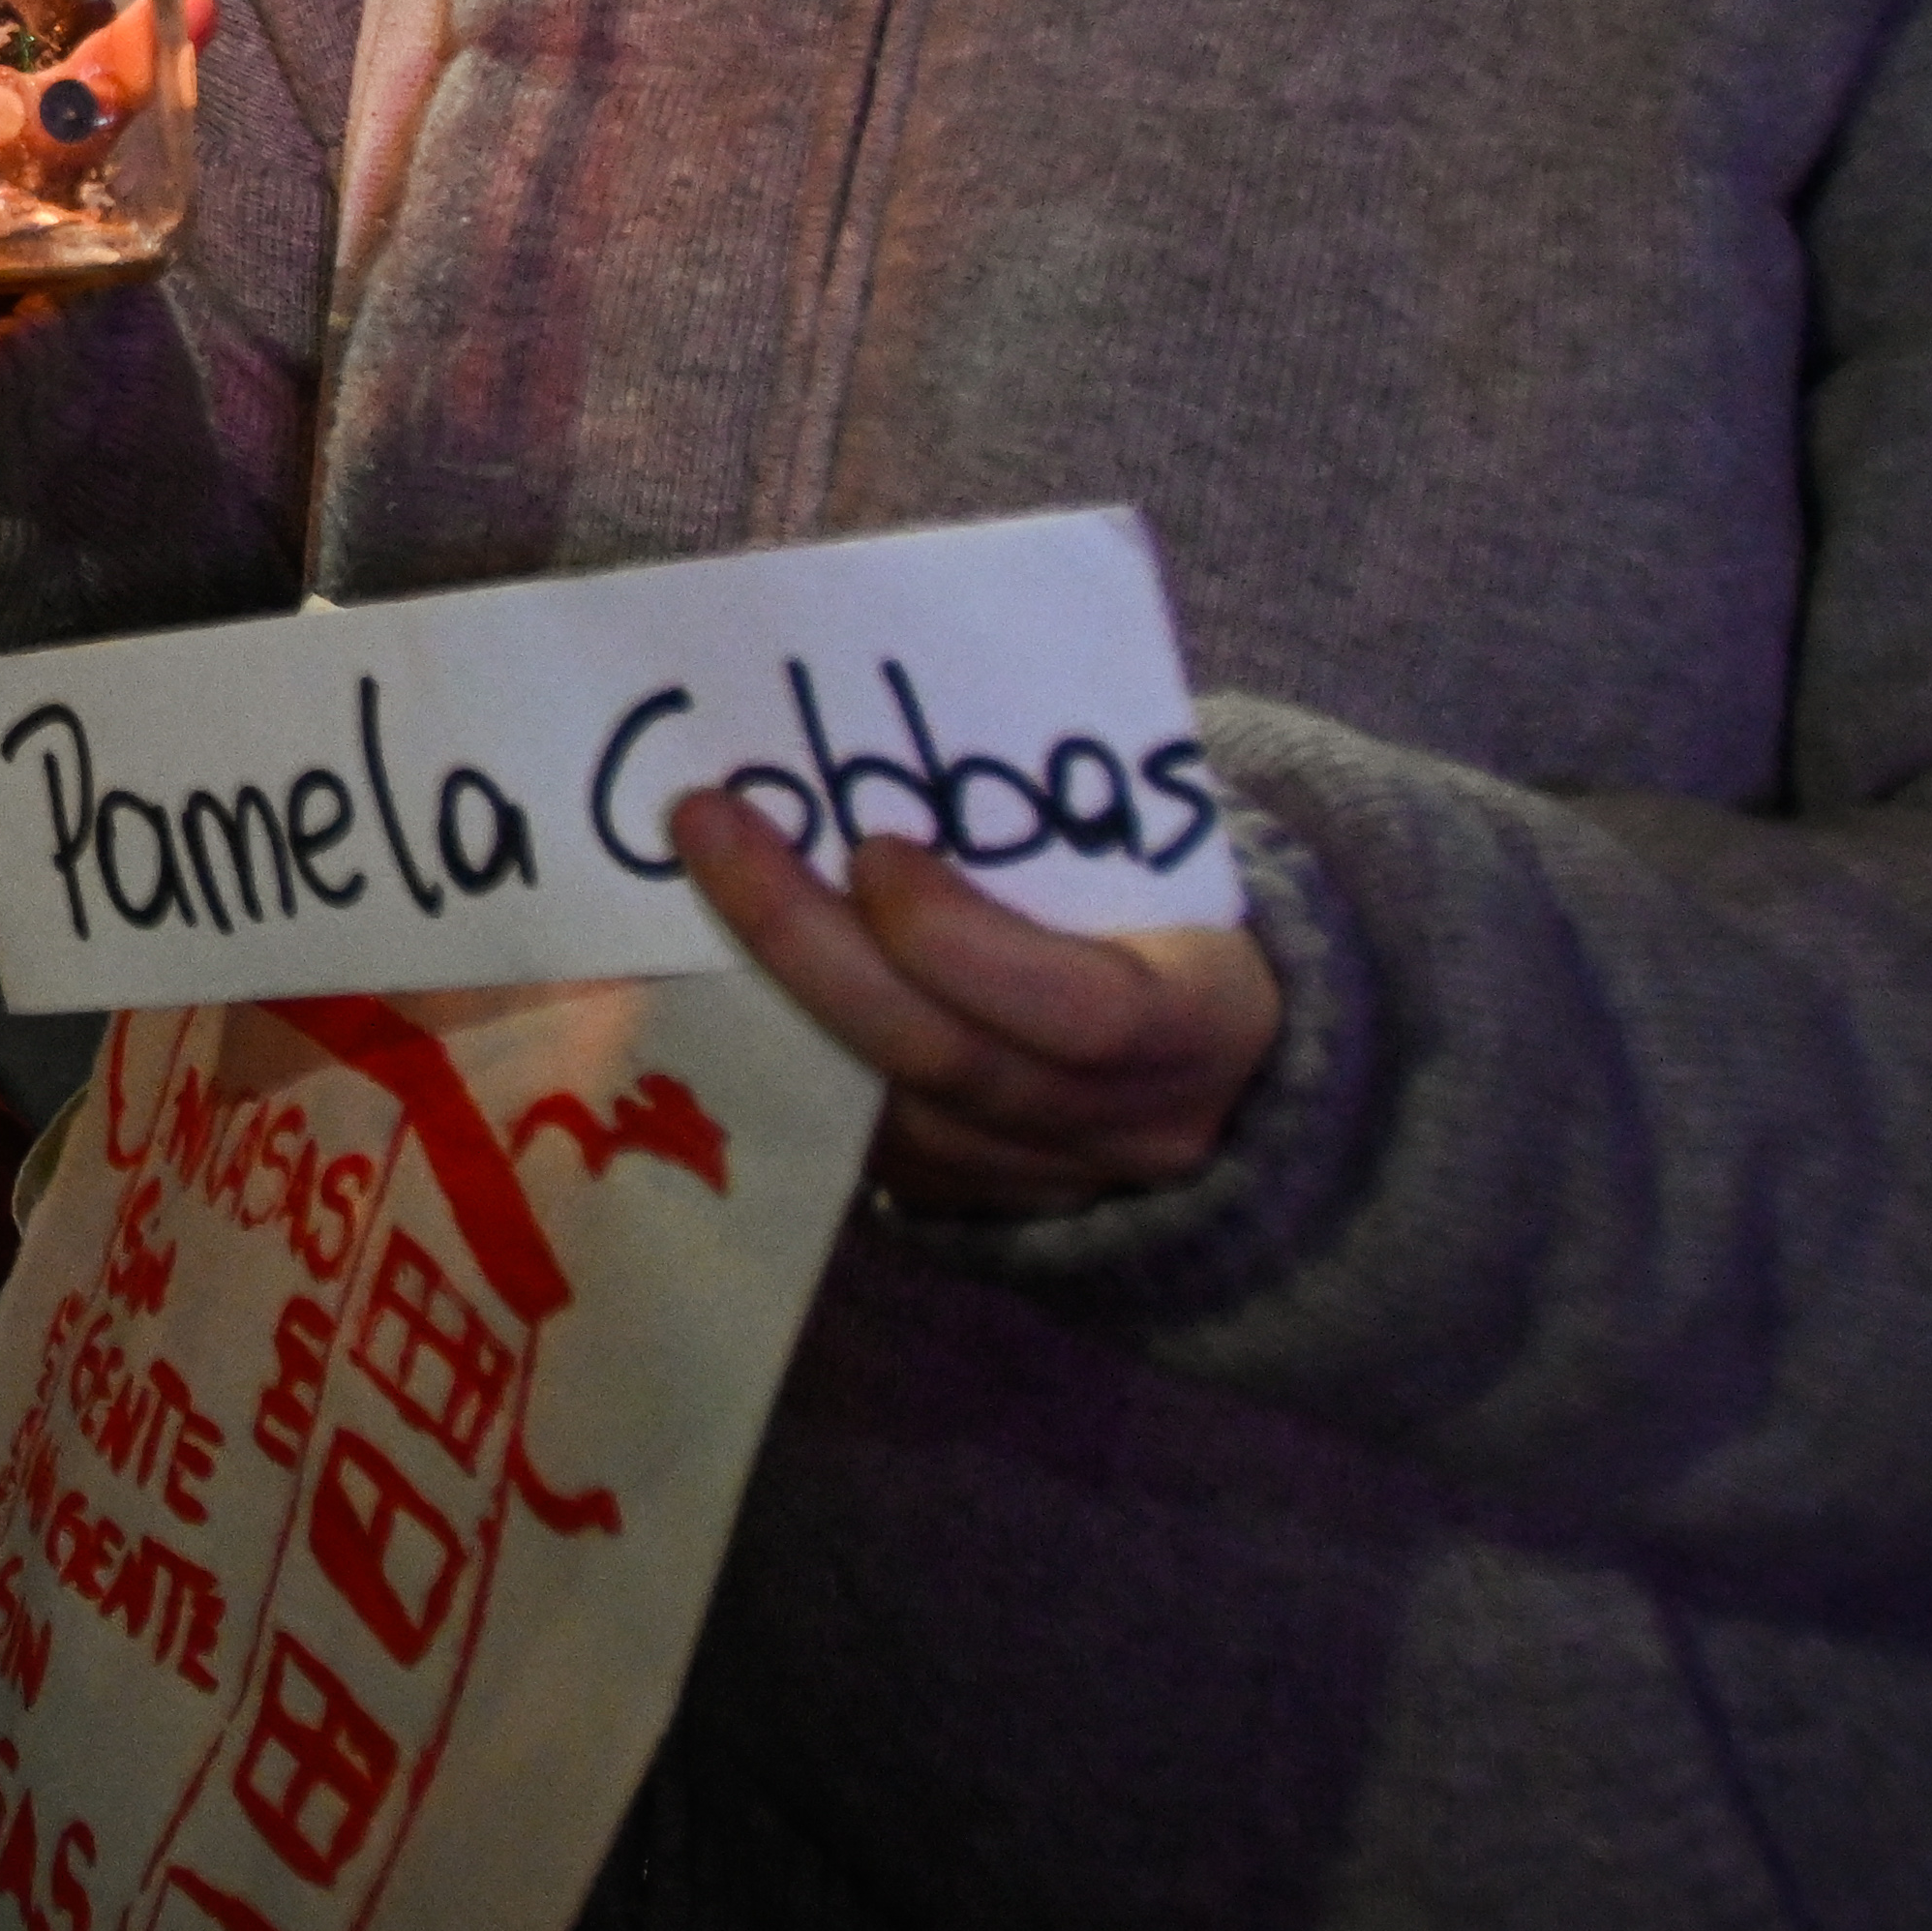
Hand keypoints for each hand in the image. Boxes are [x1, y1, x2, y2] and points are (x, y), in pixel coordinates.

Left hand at [673, 791, 1283, 1218]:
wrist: (1239, 1058)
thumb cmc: (1183, 914)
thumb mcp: (1171, 863)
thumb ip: (1063, 826)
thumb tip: (883, 730)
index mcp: (1207, 1021)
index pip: (1085, 1013)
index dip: (965, 943)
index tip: (873, 850)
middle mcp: (1128, 1123)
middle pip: (944, 1058)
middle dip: (808, 941)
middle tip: (709, 824)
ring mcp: (1044, 1178)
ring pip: (881, 1104)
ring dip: (768, 987)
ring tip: (692, 875)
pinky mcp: (970, 1200)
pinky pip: (859, 1135)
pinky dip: (783, 1040)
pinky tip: (719, 954)